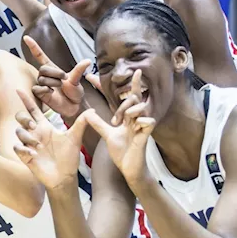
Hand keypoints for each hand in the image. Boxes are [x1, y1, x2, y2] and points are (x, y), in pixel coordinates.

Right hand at [13, 87, 83, 188]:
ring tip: (38, 146)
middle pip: (21, 117)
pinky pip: (17, 147)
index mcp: (45, 127)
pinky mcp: (25, 156)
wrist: (64, 176)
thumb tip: (92, 111)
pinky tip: (34, 154)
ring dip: (26, 136)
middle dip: (24, 118)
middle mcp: (35, 133)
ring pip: (18, 131)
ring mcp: (29, 144)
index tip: (19, 89)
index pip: (33, 109)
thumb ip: (81, 123)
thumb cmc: (69, 157)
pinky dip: (23, 148)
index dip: (26, 99)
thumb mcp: (76, 138)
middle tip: (34, 125)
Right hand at [23, 34, 87, 118]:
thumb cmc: (74, 93)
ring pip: (41, 79)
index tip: (26, 37)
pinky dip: (46, 89)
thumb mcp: (77, 80)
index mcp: (52, 69)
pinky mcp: (40, 94)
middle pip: (43, 69)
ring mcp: (42, 85)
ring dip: (53, 82)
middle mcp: (45, 76)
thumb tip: (87, 60)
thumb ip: (79, 70)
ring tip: (59, 87)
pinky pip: (38, 88)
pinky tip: (51, 92)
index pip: (40, 56)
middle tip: (64, 78)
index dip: (33, 47)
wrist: (74, 106)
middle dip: (55, 73)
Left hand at [81, 70, 154, 185]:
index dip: (135, 84)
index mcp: (129, 117)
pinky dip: (142, 122)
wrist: (128, 167)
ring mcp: (142, 127)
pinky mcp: (146, 136)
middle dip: (124, 104)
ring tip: (123, 122)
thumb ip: (99, 123)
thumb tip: (88, 113)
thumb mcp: (107, 134)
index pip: (133, 97)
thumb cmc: (122, 151)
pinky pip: (148, 122)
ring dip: (131, 111)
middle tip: (116, 120)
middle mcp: (137, 120)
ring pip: (142, 108)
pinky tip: (136, 127)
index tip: (137, 70)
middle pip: (135, 100)